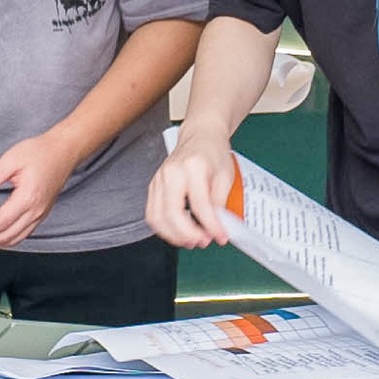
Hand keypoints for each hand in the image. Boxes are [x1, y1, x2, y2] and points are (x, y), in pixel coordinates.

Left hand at [0, 132, 80, 248]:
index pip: (0, 223)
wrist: (64, 151)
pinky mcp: (42, 213)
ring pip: (16, 239)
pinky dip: (8, 240)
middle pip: (7, 236)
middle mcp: (36, 210)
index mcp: (27, 197)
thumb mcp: (12, 158)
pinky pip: (24, 234)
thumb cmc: (39, 152)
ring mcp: (41, 214)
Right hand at [145, 125, 236, 247]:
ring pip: (158, 216)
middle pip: (172, 212)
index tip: (220, 237)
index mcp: (193, 167)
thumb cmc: (213, 154)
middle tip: (203, 242)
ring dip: (174, 235)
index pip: (200, 204)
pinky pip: (152, 214)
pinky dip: (164, 229)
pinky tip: (178, 233)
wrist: (200, 136)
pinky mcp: (153, 187)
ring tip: (191, 241)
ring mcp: (159, 179)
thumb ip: (220, 203)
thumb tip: (217, 228)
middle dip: (188, 234)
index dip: (211, 225)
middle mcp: (172, 172)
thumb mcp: (225, 176)